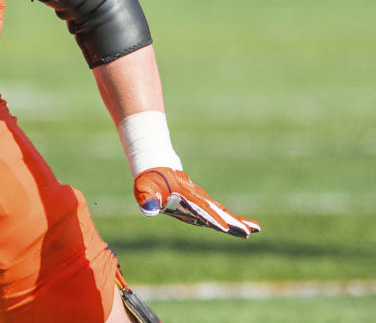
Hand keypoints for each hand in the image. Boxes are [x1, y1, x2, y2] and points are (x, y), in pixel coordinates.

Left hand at [133, 167, 260, 237]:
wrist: (157, 167)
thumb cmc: (149, 181)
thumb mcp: (144, 189)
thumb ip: (147, 199)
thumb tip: (149, 208)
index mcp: (184, 197)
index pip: (200, 209)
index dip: (211, 218)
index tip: (225, 227)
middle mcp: (196, 199)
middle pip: (216, 212)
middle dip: (231, 222)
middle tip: (249, 232)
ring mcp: (200, 201)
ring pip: (220, 212)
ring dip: (236, 222)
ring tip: (255, 230)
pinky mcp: (201, 203)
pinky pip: (218, 212)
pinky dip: (229, 219)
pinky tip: (243, 227)